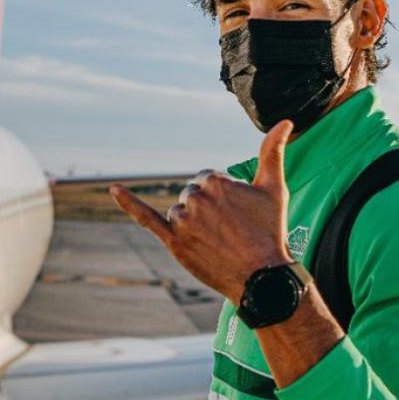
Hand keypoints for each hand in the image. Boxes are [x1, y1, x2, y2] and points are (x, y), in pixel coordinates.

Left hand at [111, 120, 294, 304]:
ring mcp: (182, 222)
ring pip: (179, 212)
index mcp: (216, 182)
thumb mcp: (274, 188)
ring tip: (217, 241)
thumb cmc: (270, 231)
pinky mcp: (173, 242)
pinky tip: (113, 189)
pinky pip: (146, 218)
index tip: (238, 214)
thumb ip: (274, 152)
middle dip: (207, 210)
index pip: (207, 180)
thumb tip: (284, 122)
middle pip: (192, 196)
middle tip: (230, 231)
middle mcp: (195, 198)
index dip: (223, 197)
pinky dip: (128, 203)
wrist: (262, 277)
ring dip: (192, 223)